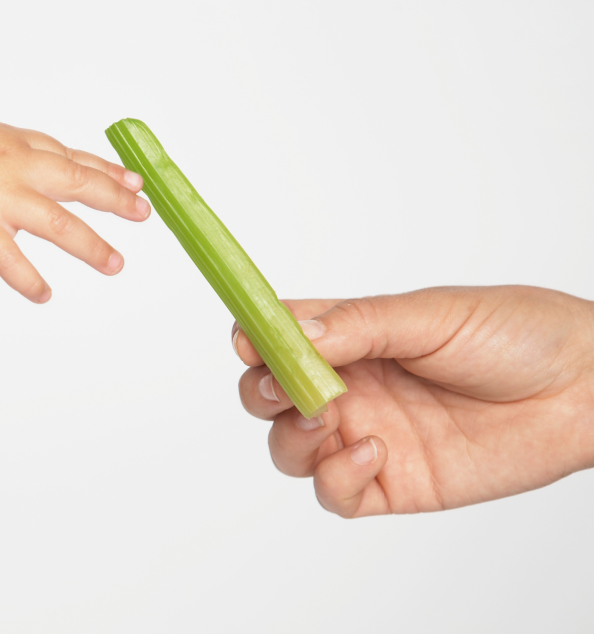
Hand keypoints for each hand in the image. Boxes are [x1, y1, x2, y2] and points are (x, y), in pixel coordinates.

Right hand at [0, 122, 148, 302]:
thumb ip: (17, 162)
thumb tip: (51, 178)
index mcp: (16, 146)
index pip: (72, 158)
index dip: (107, 172)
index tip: (134, 184)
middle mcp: (14, 168)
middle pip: (77, 183)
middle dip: (114, 200)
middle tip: (141, 215)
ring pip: (58, 223)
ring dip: (90, 246)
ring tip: (114, 264)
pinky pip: (11, 260)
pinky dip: (30, 281)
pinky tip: (45, 294)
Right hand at [232, 286, 593, 516]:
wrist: (586, 392)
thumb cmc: (519, 336)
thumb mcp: (433, 315)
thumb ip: (359, 324)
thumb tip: (293, 332)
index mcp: (352, 335)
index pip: (278, 336)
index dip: (254, 338)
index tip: (249, 341)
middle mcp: (350, 386)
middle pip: (268, 395)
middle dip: (262, 392)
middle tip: (285, 387)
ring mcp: (365, 435)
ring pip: (289, 448)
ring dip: (290, 436)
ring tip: (326, 418)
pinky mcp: (391, 483)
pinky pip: (334, 494)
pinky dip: (336, 478)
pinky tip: (372, 452)